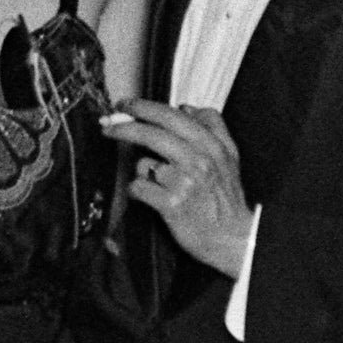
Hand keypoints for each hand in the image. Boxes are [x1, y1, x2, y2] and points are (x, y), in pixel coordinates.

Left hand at [101, 103, 254, 273]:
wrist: (235, 238)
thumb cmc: (226, 198)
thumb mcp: (230, 156)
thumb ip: (213, 126)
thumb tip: (185, 107)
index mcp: (212, 146)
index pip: (172, 116)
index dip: (143, 107)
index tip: (125, 104)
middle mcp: (199, 160)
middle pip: (152, 133)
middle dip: (124, 126)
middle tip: (107, 125)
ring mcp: (185, 182)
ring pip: (143, 163)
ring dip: (143, 172)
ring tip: (158, 184)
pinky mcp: (172, 204)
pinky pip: (139, 187)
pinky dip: (139, 191)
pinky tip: (151, 197)